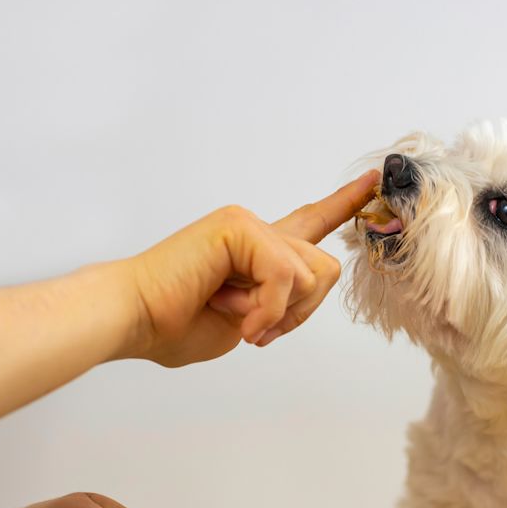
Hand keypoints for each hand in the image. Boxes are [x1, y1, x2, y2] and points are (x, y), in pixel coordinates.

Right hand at [120, 170, 378, 366]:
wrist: (133, 319)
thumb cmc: (176, 324)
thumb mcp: (250, 321)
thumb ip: (284, 302)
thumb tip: (306, 286)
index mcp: (258, 252)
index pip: (311, 222)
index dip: (344, 203)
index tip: (373, 179)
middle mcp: (256, 230)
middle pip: (325, 269)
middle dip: (300, 312)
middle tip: (255, 329)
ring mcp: (247, 224)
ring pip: (311, 274)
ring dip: (278, 312)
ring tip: (233, 315)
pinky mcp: (239, 226)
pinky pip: (285, 275)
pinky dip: (267, 309)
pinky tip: (236, 317)